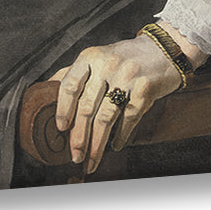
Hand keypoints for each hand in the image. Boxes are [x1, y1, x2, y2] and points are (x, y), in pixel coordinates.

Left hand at [51, 25, 205, 173]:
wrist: (163, 49)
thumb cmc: (125, 57)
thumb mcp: (98, 56)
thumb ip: (76, 72)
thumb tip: (47, 88)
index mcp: (91, 56)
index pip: (70, 85)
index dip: (63, 110)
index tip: (61, 129)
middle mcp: (108, 64)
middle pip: (87, 107)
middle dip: (79, 136)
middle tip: (75, 155)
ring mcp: (128, 76)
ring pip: (106, 118)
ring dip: (97, 144)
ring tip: (91, 160)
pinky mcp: (146, 88)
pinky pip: (129, 118)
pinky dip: (121, 136)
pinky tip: (116, 145)